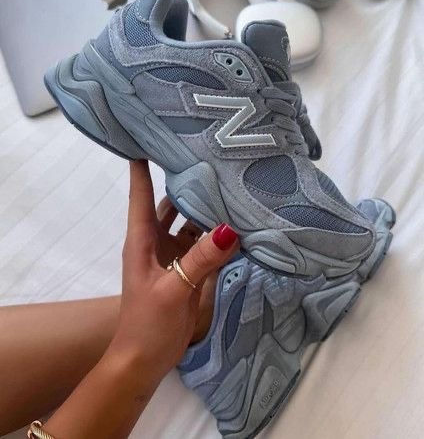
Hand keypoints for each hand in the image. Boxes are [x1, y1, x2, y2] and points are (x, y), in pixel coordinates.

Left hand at [108, 160, 239, 386]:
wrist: (146, 360)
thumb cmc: (147, 323)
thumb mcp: (173, 290)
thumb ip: (200, 260)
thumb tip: (230, 228)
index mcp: (142, 240)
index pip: (139, 194)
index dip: (140, 167)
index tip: (146, 138)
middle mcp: (157, 241)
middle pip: (169, 203)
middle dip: (184, 182)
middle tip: (207, 156)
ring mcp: (173, 256)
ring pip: (190, 222)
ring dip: (205, 208)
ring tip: (228, 184)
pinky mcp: (188, 270)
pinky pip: (204, 244)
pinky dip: (217, 234)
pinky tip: (236, 222)